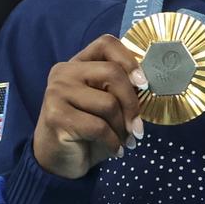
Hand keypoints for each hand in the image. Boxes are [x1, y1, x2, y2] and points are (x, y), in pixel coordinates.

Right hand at [32, 35, 143, 178]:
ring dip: (122, 127)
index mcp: (79, 64)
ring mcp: (56, 92)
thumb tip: (150, 85)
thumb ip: (122, 90)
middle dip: (133, 104)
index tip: (144, 84)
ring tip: (122, 139)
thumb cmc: (89, 131)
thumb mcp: (109, 106)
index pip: (107, 44)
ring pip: (108, 103)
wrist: (59, 160)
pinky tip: (114, 150)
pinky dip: (113, 142)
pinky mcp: (55, 116)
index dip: (130, 60)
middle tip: (138, 127)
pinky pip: (99, 127)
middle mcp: (64, 72)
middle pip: (113, 73)